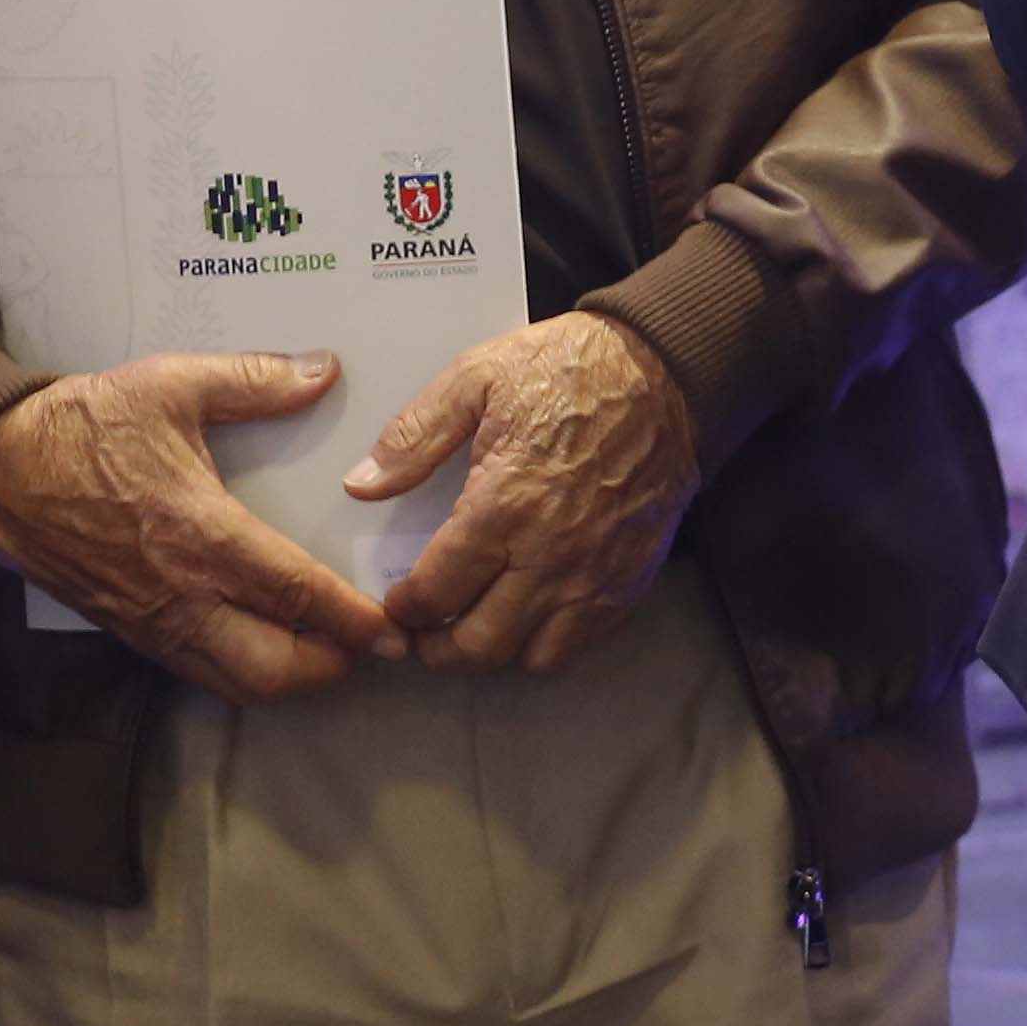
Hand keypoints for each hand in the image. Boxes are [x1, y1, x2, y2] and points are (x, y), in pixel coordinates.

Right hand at [0, 352, 406, 702]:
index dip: (350, 620)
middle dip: (329, 668)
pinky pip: (199, 673)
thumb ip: (256, 381)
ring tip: (331, 651)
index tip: (393, 631)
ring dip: (289, 679)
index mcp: (201, 535)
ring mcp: (152, 624)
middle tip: (370, 644)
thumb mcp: (173, 384)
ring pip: (235, 684)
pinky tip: (270, 646)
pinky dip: (244, 673)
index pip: (293, 594)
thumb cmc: (86, 425)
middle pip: (272, 669)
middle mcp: (181, 595)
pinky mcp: (130, 633)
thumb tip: (326, 370)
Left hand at [352, 314, 701, 676]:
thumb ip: (415, 435)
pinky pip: (579, 642)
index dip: (403, 609)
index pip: (434, 593)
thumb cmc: (568, 369)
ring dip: (493, 649)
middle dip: (436, 648)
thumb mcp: (478, 377)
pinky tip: (528, 611)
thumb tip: (361, 485)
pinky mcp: (630, 579)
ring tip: (475, 622)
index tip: (396, 601)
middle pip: (477, 644)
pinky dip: (545, 641)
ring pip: (529, 656)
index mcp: (503, 507)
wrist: (666, 372)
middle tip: (422, 630)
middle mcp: (548, 556)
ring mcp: (594, 574)